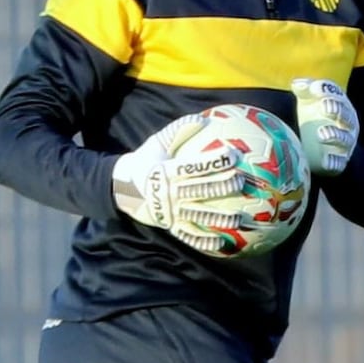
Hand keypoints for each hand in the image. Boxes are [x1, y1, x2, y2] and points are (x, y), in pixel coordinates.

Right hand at [111, 113, 246, 251]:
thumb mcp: (158, 142)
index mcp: (165, 171)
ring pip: (197, 216)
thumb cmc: (146, 160)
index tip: (234, 154)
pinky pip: (188, 236)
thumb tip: (203, 118)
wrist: (122, 188)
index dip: (214, 160)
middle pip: (199, 190)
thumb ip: (179, 129)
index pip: (194, 166)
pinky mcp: (170, 226)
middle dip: (221, 187)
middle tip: (241, 182)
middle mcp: (168, 193)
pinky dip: (204, 241)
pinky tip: (223, 244)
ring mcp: (169, 212)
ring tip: (239, 219)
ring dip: (219, 218)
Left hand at [291, 78, 358, 176]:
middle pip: (346, 116)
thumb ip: (305, 90)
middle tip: (326, 107)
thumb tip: (296, 84)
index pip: (338, 96)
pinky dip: (334, 161)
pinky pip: (339, 162)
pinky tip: (326, 161)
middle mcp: (347, 124)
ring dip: (335, 136)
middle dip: (337, 110)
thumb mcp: (309, 101)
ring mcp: (346, 143)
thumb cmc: (315, 115)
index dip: (328, 92)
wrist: (323, 146)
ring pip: (344, 139)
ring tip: (322, 134)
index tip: (315, 89)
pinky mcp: (340, 161)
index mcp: (342, 106)